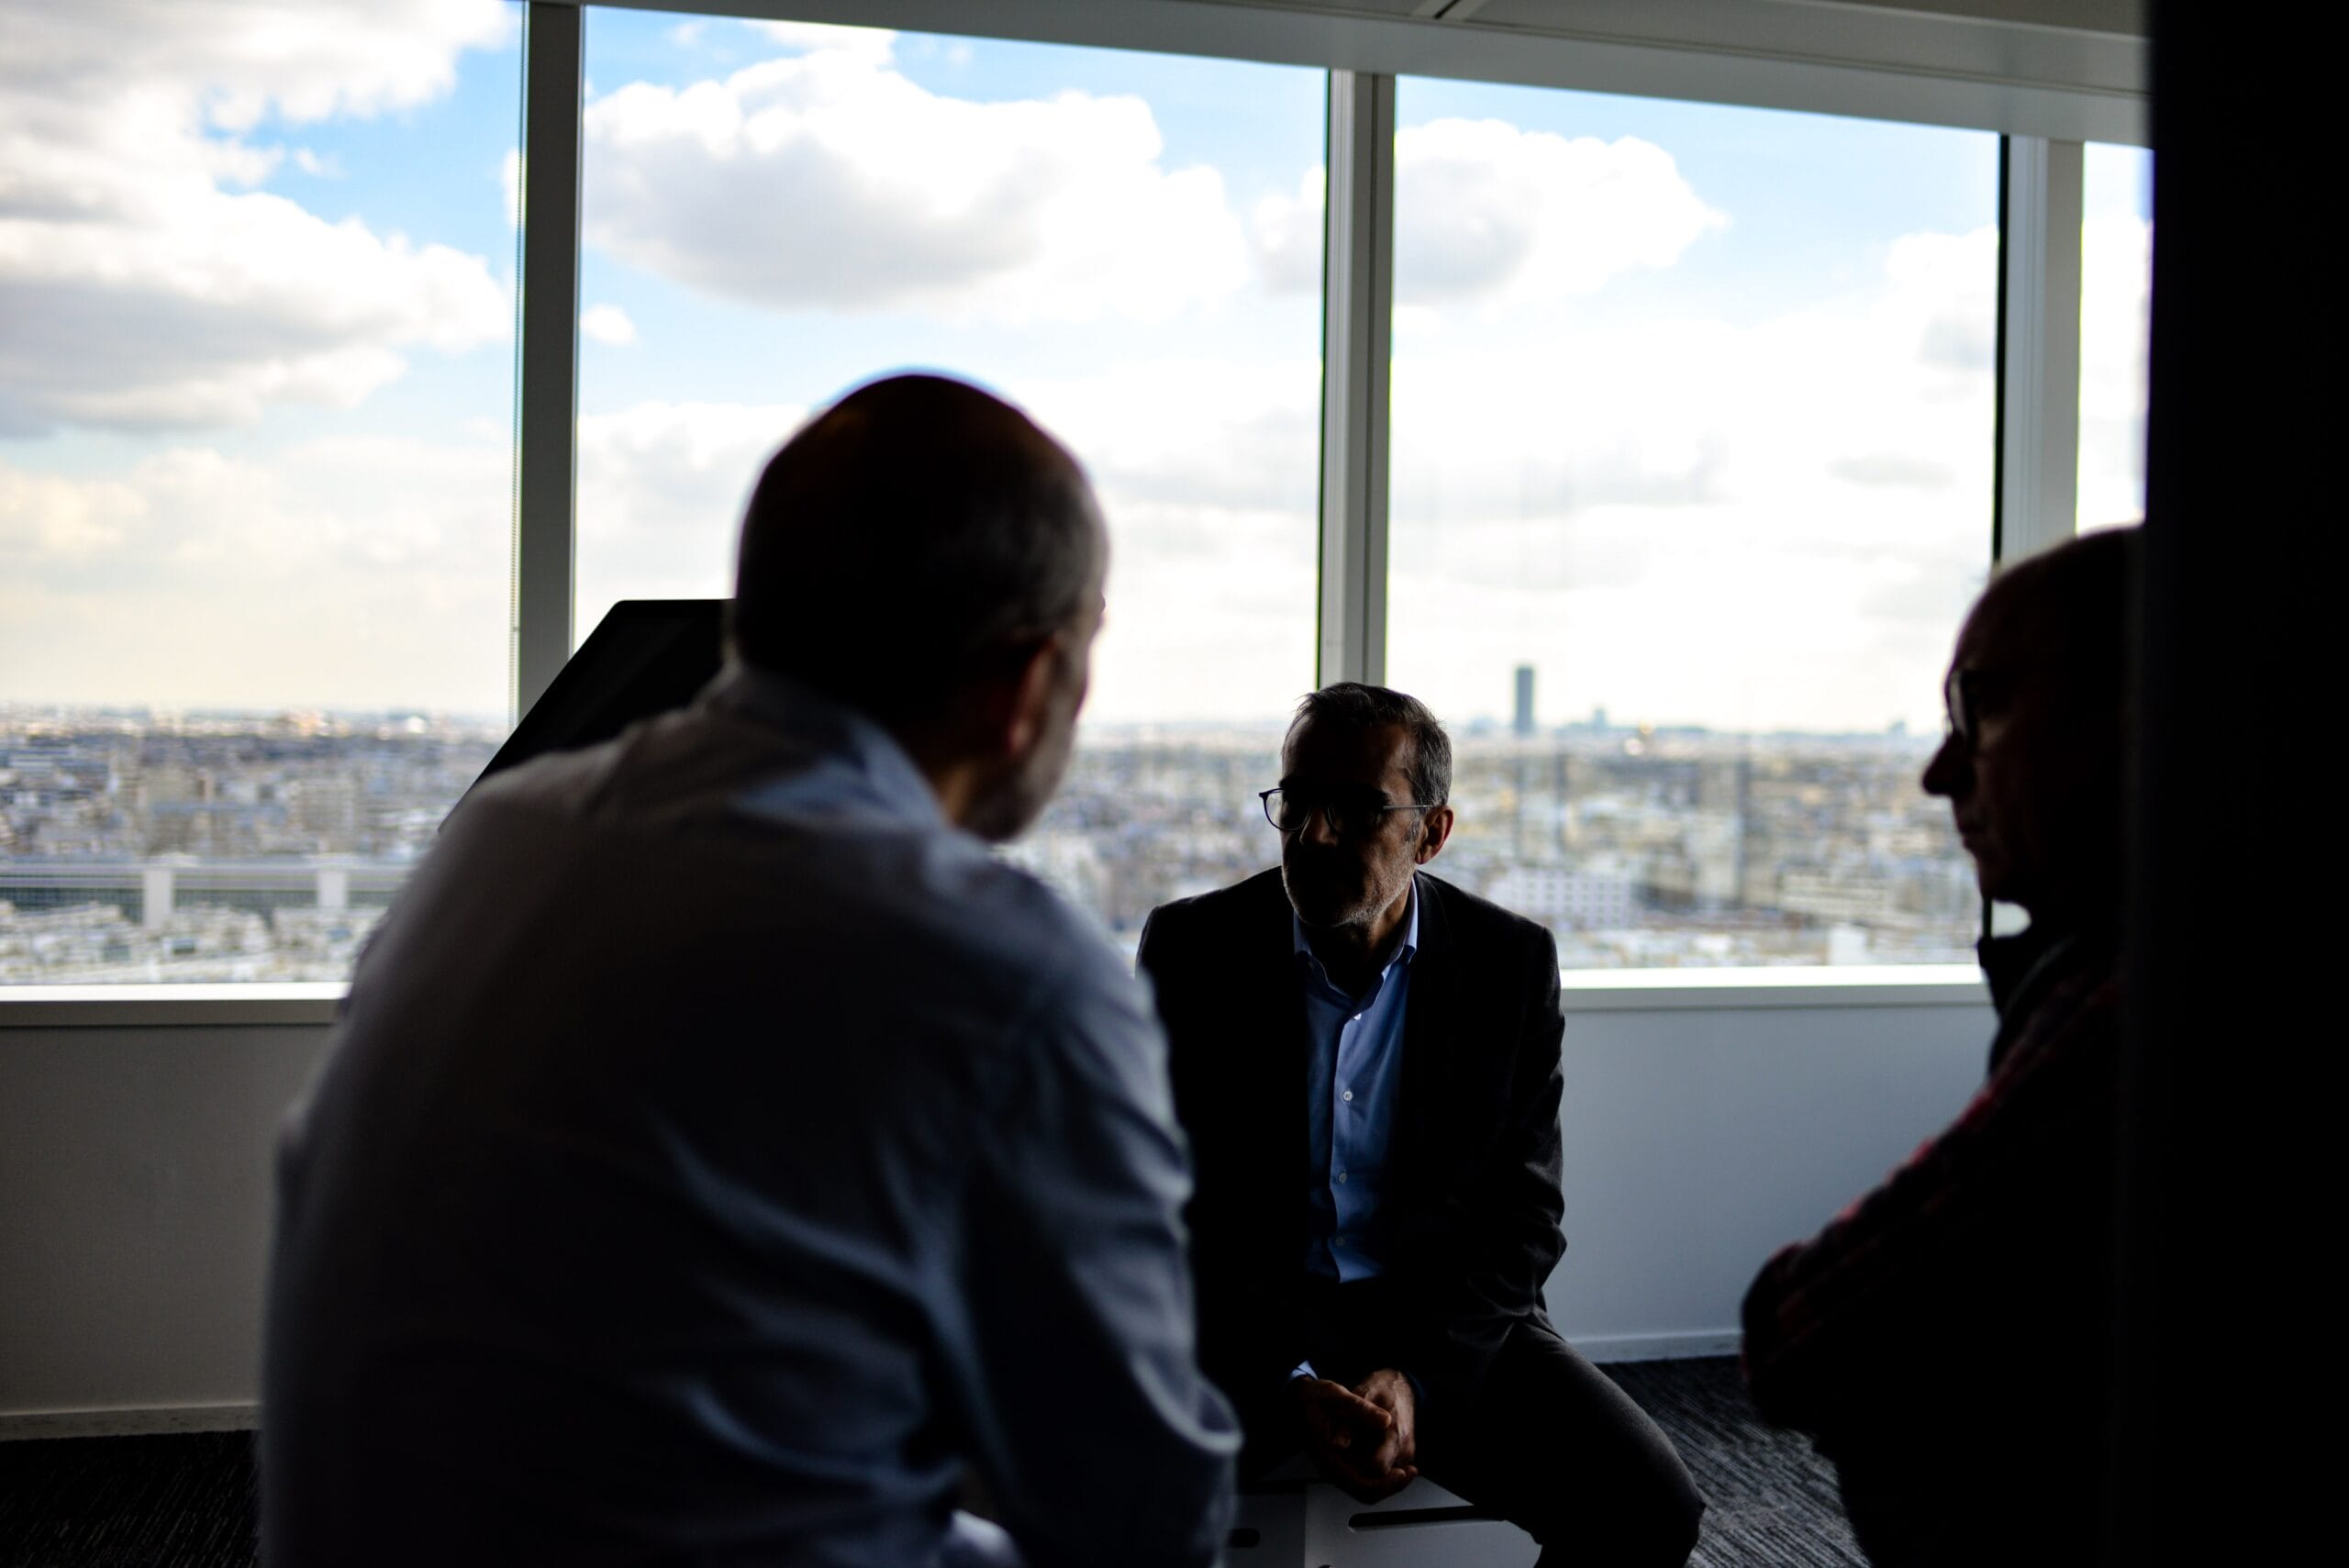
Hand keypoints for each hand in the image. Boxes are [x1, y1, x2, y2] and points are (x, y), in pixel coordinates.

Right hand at [1295, 1375, 1417, 1503]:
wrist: (1298, 1399)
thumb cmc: (1314, 1398)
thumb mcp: (1338, 1396)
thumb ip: (1361, 1409)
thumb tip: (1385, 1421)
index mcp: (1328, 1456)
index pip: (1360, 1484)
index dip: (1385, 1482)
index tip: (1403, 1472)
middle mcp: (1330, 1468)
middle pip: (1364, 1492)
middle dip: (1390, 1486)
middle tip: (1410, 1472)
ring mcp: (1333, 1468)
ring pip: (1363, 1488)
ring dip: (1386, 1482)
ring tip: (1406, 1470)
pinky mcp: (1338, 1464)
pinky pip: (1360, 1478)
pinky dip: (1378, 1476)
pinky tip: (1391, 1465)